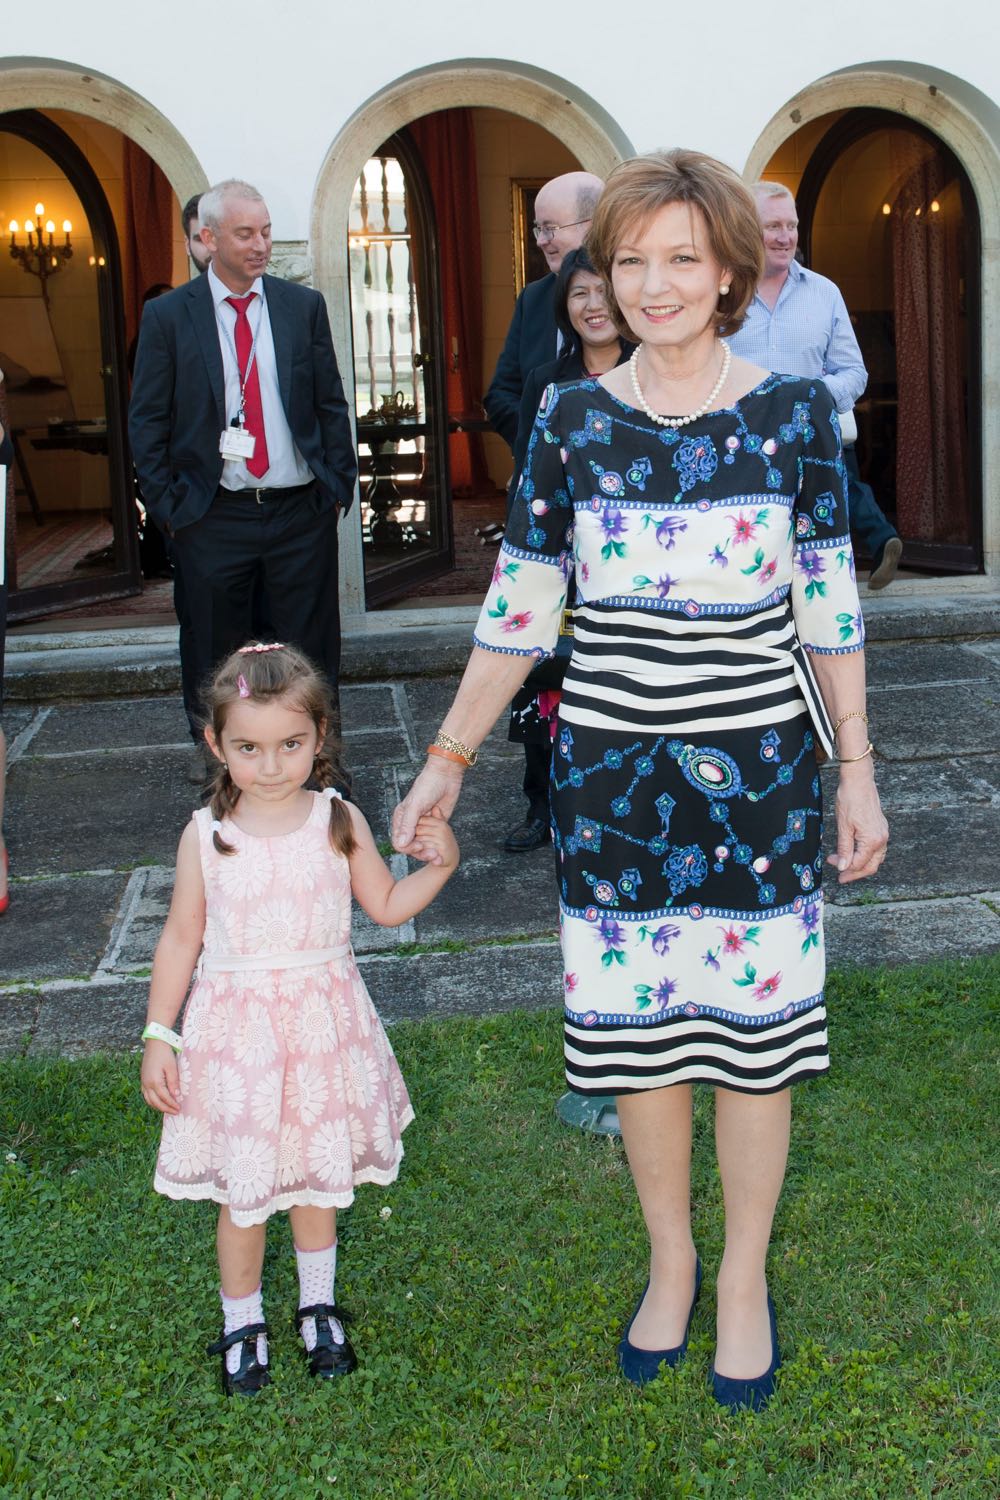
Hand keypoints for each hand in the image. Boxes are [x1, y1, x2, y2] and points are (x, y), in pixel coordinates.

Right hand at [140, 1039, 180, 1113]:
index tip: (179, 1108)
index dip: (172, 1105)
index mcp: (154, 1082)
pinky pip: (146, 1095)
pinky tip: (159, 1101)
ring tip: (168, 1109)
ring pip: (149, 1100)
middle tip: (175, 1112)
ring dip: (158, 1106)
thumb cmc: (165, 1054)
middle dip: (165, 1109)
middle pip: (155, 1102)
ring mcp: (143, 1082)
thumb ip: (173, 1082)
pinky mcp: (143, 1079)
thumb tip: (176, 1096)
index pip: (164, 1098)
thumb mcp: (172, 1067)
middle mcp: (146, 1084)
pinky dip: (152, 1101)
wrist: (155, 1043)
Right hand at [392, 760, 463, 863]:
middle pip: (412, 847)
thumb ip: (408, 825)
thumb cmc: (427, 786)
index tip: (420, 846)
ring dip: (431, 850)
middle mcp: (411, 824)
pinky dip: (439, 842)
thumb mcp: (415, 805)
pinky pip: (436, 839)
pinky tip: (445, 837)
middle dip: (422, 853)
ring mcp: (424, 825)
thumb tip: (400, 845)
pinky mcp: (436, 824)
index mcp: (401, 820)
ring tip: (440, 855)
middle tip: (435, 856)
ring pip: (425, 845)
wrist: (445, 775)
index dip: (409, 848)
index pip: (400, 843)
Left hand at [826, 765, 887, 882]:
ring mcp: (883, 833)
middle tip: (841, 876)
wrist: (859, 781)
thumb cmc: (850, 800)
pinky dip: (865, 855)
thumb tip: (842, 867)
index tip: (833, 868)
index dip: (845, 869)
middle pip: (871, 865)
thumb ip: (844, 849)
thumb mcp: (843, 827)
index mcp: (873, 841)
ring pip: (875, 858)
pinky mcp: (881, 828)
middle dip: (855, 873)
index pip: (859, 864)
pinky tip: (854, 853)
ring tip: (845, 865)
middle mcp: (881, 839)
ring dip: (861, 864)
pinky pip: (876, 849)